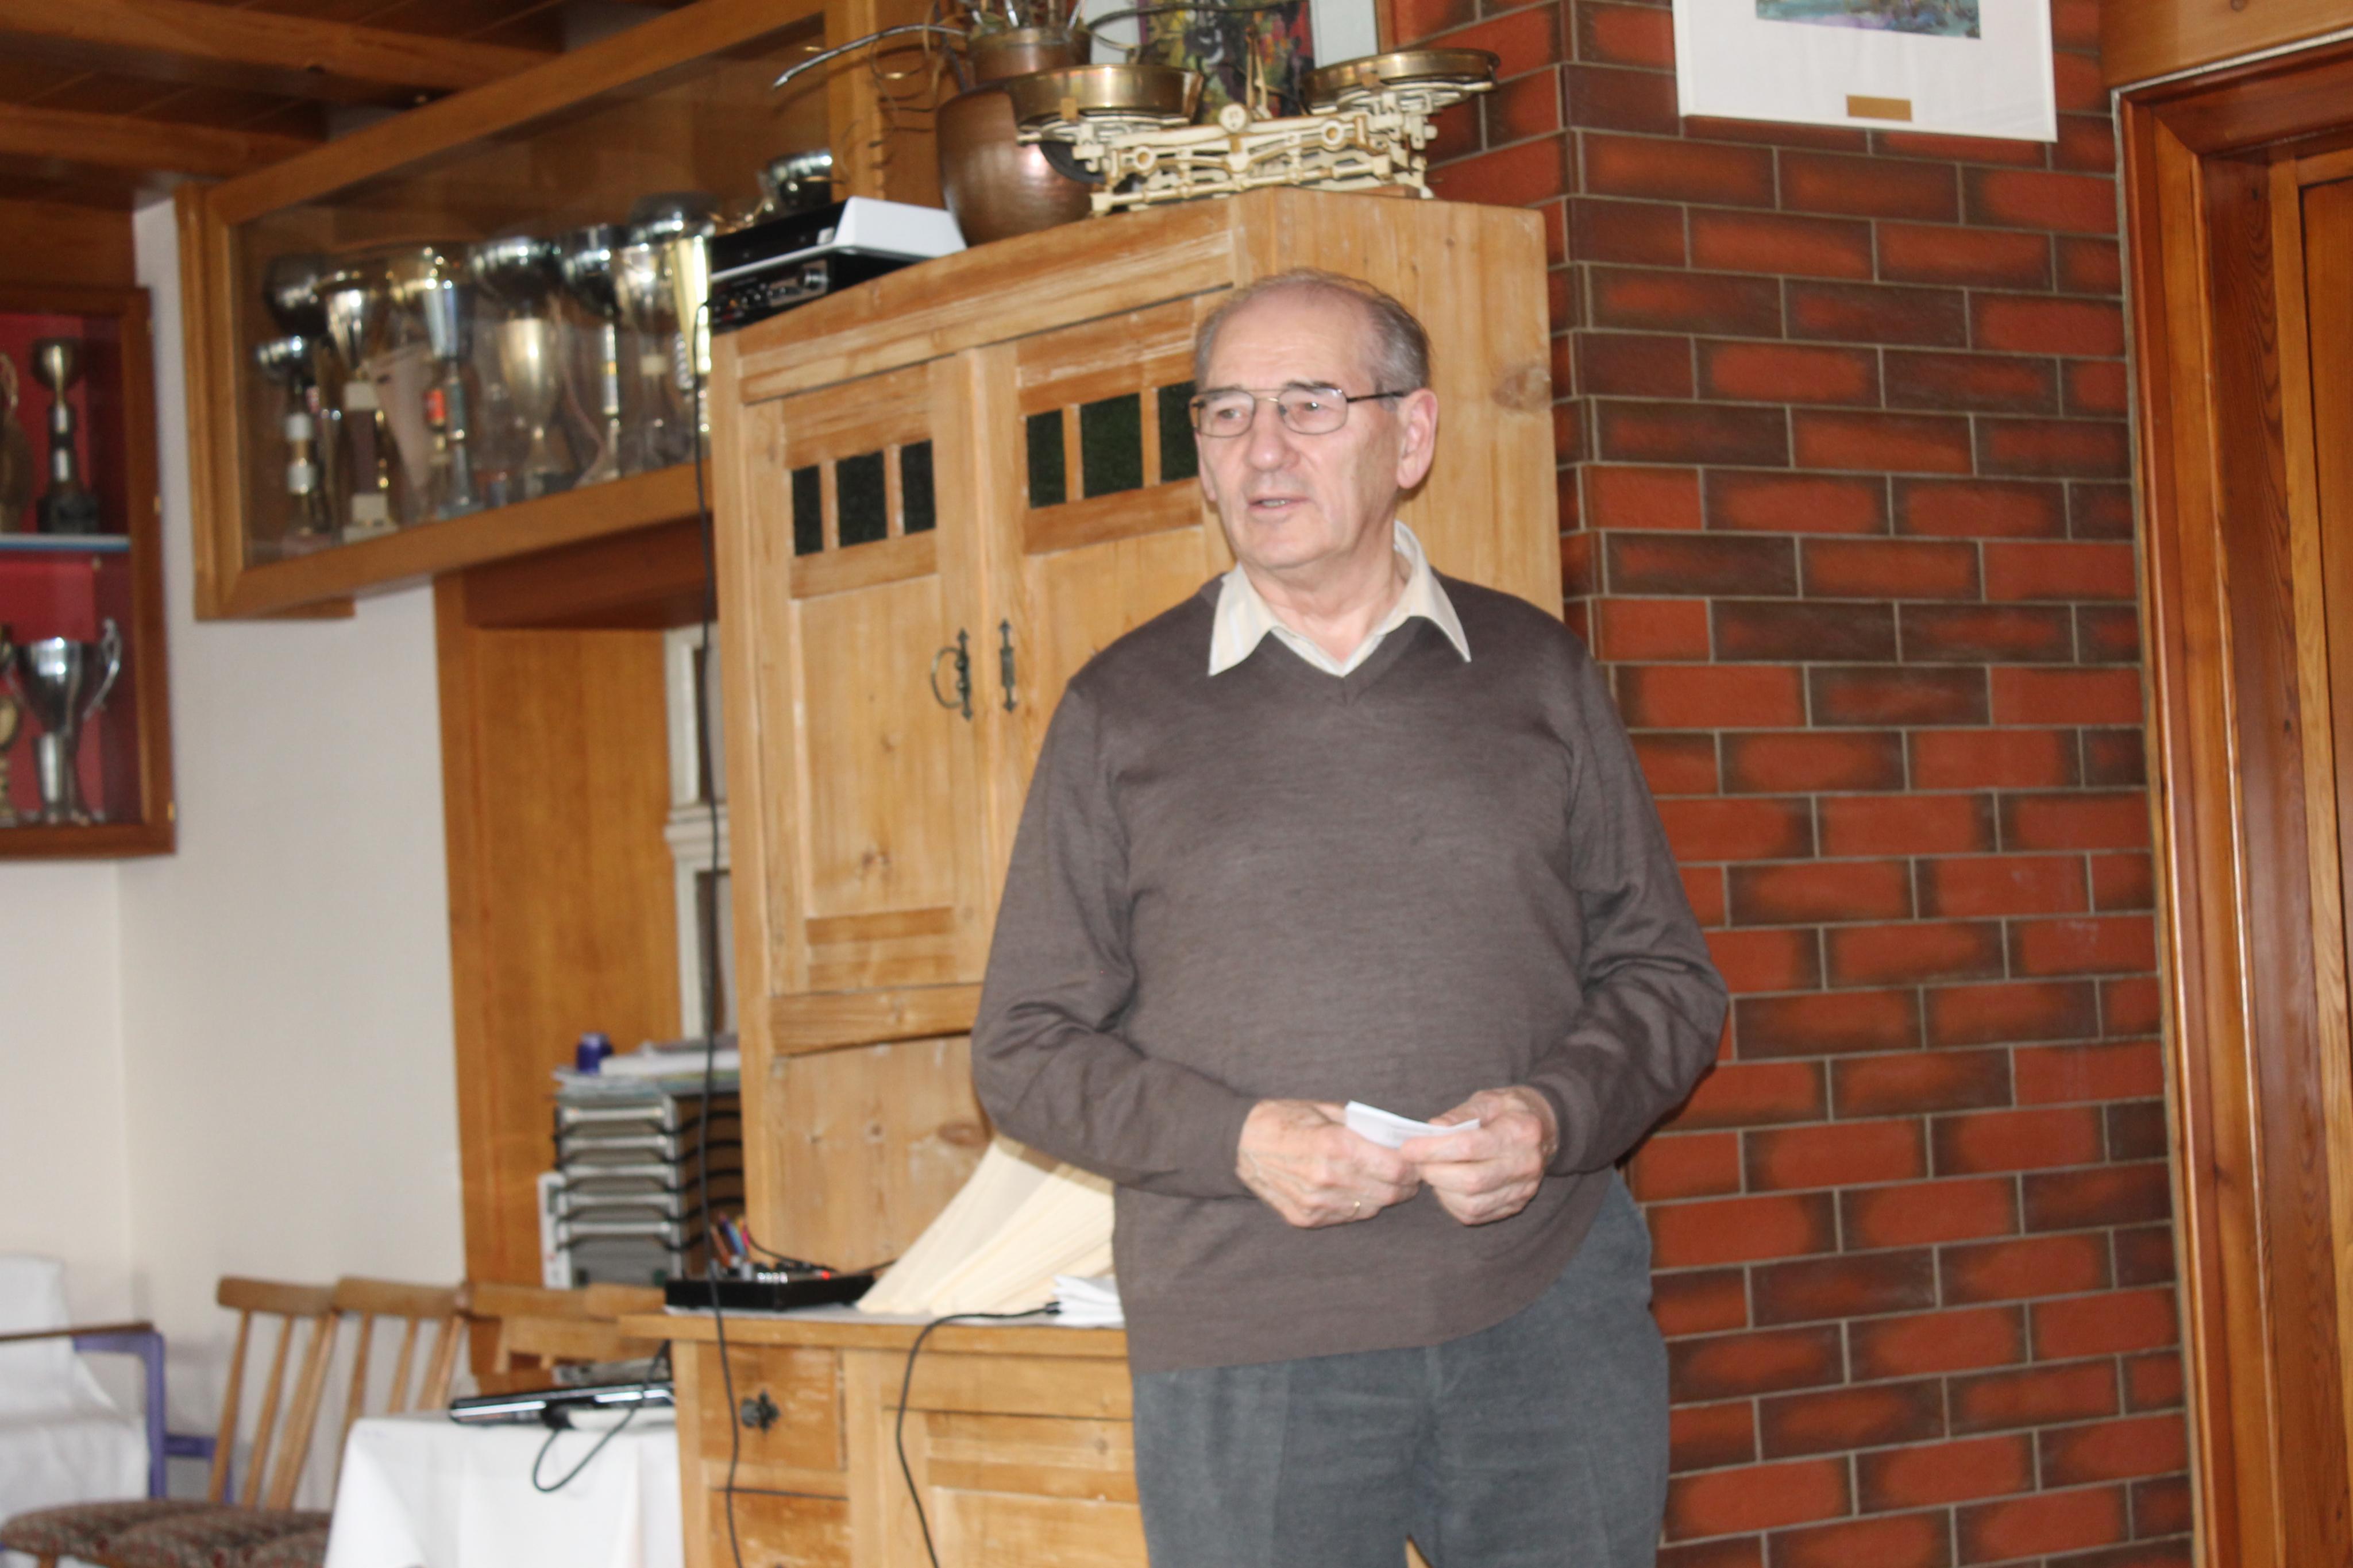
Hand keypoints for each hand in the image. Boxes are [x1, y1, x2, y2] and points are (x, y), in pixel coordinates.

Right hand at [1236, 1100, 1420, 1227]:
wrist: (1241, 1143)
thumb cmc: (1286, 1119)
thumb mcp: (1326, 1111)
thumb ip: (1363, 1127)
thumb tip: (1397, 1139)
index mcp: (1335, 1146)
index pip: (1394, 1168)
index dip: (1413, 1166)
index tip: (1417, 1161)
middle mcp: (1327, 1178)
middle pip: (1388, 1192)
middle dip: (1405, 1184)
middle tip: (1410, 1175)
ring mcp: (1316, 1203)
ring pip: (1371, 1208)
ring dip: (1384, 1196)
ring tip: (1386, 1181)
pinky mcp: (1306, 1218)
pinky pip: (1348, 1216)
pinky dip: (1360, 1204)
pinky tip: (1357, 1189)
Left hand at [1400, 1087, 1558, 1226]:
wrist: (1547, 1129)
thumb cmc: (1510, 1111)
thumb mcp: (1488, 1100)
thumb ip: (1460, 1114)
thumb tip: (1432, 1129)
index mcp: (1520, 1132)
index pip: (1470, 1146)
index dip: (1434, 1149)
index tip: (1408, 1148)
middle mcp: (1526, 1165)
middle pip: (1471, 1181)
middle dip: (1434, 1172)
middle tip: (1417, 1161)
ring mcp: (1523, 1189)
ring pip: (1472, 1204)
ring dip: (1441, 1190)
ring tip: (1432, 1171)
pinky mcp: (1516, 1205)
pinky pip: (1476, 1215)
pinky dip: (1452, 1204)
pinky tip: (1446, 1186)